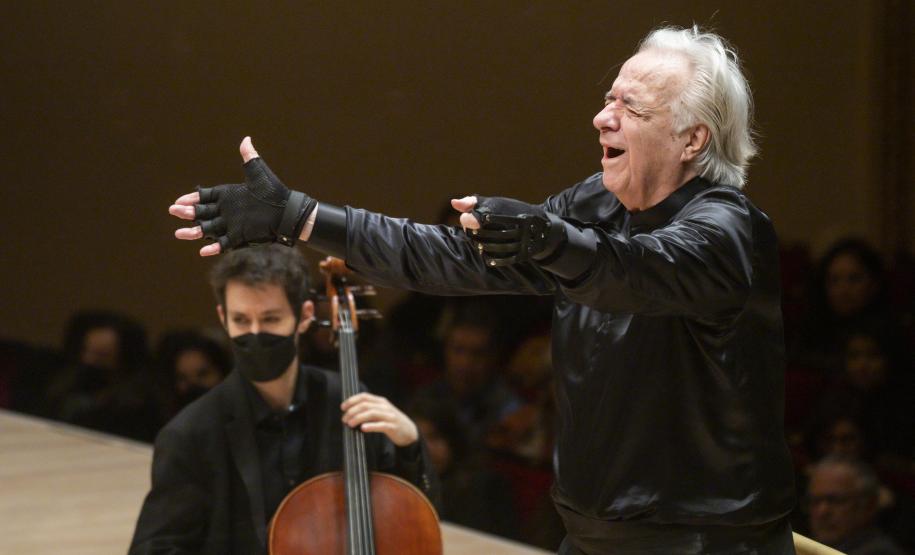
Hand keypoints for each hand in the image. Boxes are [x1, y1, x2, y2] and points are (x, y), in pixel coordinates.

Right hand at [169, 137, 316, 255]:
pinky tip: (202, 251)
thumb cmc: (274, 192)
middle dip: (187, 213)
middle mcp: (226, 211)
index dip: (191, 199)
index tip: (179, 200)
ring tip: (179, 234)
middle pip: (201, 213)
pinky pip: (223, 245)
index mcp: (227, 196)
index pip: (204, 197)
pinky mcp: (239, 238)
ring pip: (207, 230)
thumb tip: (246, 139)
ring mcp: (231, 226)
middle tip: (174, 211)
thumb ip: (250, 159)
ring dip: (193, 232)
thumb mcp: (260, 175)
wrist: (287, 212)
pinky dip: (213, 248)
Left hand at [341, 392, 417, 446]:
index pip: (364, 396)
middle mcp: (385, 406)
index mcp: (381, 401)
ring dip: (358, 418)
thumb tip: (350, 412)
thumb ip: (369, 409)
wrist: (409, 431)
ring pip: (371, 413)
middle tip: (344, 419)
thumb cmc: (391, 421)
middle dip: (352, 411)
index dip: (352, 400)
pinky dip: (371, 426)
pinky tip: (363, 428)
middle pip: (366, 405)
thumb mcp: (381, 411)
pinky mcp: (392, 426)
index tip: (343, 407)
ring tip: (350, 424)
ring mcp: (389, 416)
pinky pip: (381, 425)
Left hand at [451, 195, 564, 265]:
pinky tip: (486, 257)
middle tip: (471, 233)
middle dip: (475, 234)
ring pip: (496, 246)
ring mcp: (522, 241)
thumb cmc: (513, 211)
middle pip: (488, 234)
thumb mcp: (495, 203)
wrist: (543, 227)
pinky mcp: (524, 253)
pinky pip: (506, 258)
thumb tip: (454, 203)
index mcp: (510, 212)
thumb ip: (474, 202)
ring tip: (477, 243)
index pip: (483, 218)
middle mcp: (518, 227)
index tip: (467, 219)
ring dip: (482, 246)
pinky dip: (493, 259)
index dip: (470, 220)